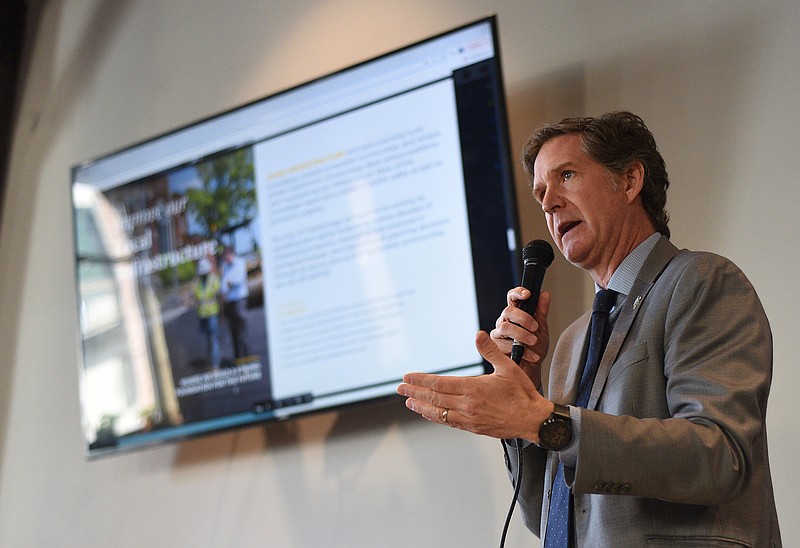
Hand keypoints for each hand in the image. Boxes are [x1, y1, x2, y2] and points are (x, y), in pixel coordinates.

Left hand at [397, 331, 553, 441]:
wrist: (533, 420)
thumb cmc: (522, 394)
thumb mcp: (508, 367)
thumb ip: (490, 351)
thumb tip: (478, 335)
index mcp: (474, 389)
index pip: (439, 384)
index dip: (421, 380)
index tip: (407, 377)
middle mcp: (468, 405)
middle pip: (434, 398)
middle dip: (414, 392)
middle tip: (399, 388)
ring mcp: (469, 418)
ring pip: (439, 413)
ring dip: (421, 407)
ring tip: (409, 402)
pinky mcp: (473, 428)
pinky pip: (449, 421)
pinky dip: (436, 417)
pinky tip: (430, 413)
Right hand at [490, 289, 550, 388]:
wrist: (532, 368)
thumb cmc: (535, 347)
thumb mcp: (542, 328)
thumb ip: (541, 311)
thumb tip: (544, 294)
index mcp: (515, 314)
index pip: (512, 298)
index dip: (517, 293)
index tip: (527, 294)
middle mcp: (504, 321)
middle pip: (508, 311)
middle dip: (523, 318)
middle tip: (535, 327)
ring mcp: (498, 334)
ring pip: (505, 327)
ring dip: (522, 335)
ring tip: (533, 342)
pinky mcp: (495, 347)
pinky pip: (505, 345)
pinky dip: (523, 351)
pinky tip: (532, 355)